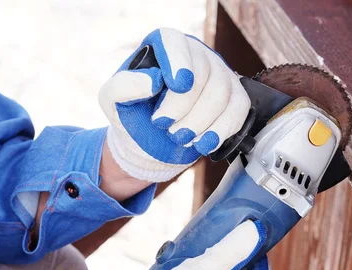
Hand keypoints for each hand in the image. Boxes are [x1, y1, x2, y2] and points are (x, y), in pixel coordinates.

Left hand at [99, 28, 250, 181]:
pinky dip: (222, 130)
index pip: (176, 44)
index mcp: (164, 45)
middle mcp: (196, 53)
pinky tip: (205, 143)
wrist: (151, 139)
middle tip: (167, 128)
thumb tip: (153, 81)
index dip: (179, 62)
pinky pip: (239, 110)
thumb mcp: (113, 100)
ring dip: (201, 122)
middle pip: (203, 73)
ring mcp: (219, 74)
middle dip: (185, 108)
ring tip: (182, 139)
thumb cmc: (132, 112)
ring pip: (222, 93)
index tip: (178, 84)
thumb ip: (124, 87)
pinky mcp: (234, 97)